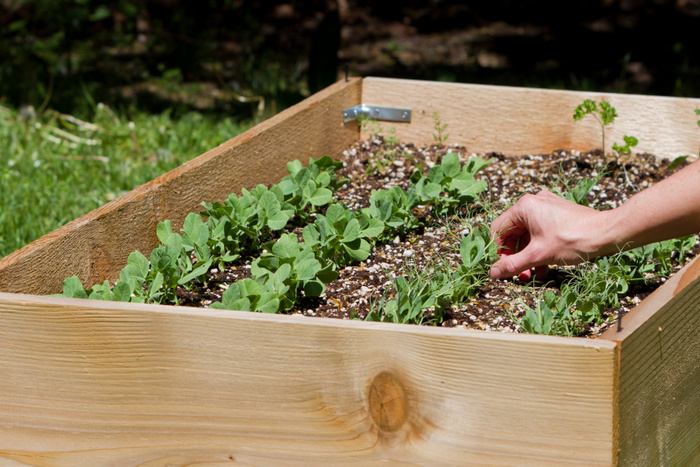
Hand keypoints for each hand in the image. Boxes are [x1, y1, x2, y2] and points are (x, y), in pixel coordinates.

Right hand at [489, 190, 607, 279]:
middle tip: (519, 274)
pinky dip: (539, 250)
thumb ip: (512, 264)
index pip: (499, 230)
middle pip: (514, 233)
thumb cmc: (573, 240)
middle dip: (515, 256)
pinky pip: (541, 233)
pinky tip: (545, 267)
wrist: (607, 234)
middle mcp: (534, 203)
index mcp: (524, 207)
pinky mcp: (558, 215)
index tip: (505, 267)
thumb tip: (493, 273)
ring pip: (528, 235)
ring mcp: (547, 208)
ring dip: (527, 256)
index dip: (498, 251)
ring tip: (532, 275)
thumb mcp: (538, 255)